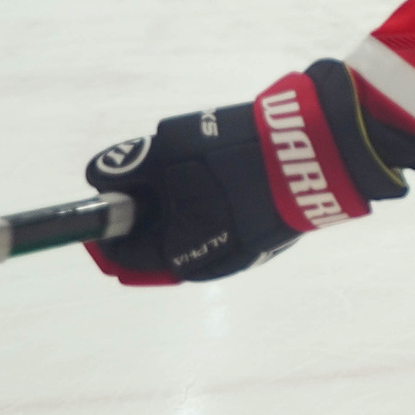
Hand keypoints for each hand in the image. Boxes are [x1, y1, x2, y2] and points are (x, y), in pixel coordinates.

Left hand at [85, 60, 409, 284]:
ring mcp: (237, 254)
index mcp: (175, 253)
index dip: (103, 227)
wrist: (315, 151)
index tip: (105, 195)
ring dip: (174, 211)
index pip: (120, 256)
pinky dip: (203, 210)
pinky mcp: (262, 239)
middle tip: (146, 176)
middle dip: (143, 216)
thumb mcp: (170, 149)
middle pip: (154, 248)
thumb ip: (128, 167)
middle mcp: (204, 265)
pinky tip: (215, 179)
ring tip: (182, 170)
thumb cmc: (235, 153)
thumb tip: (99, 178)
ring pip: (186, 238)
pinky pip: (216, 230)